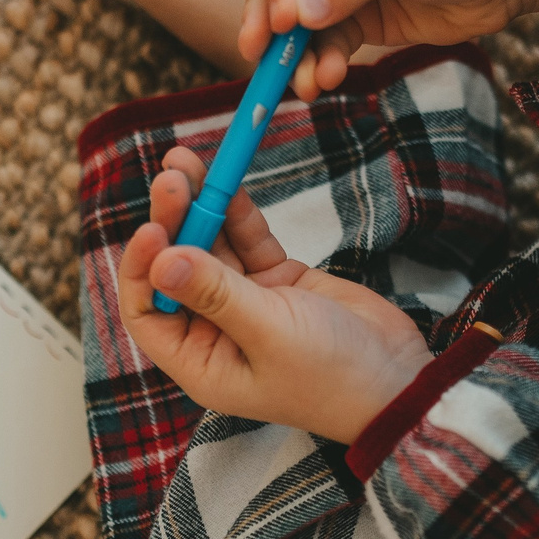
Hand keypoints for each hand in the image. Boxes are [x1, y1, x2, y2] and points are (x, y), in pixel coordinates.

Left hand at [118, 149, 431, 443]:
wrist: (398, 377)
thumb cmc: (331, 375)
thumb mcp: (269, 331)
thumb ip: (215, 292)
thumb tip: (161, 259)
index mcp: (201, 362)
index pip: (147, 312)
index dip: (140, 267)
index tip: (152, 228)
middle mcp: (215, 332)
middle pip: (177, 268)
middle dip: (171, 222)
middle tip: (171, 177)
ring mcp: (247, 303)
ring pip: (211, 246)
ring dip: (199, 206)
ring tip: (185, 161)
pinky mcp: (278, 281)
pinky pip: (247, 240)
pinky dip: (236, 212)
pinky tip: (224, 181)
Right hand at [242, 0, 538, 98]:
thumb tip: (299, 13)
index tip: (282, 20)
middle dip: (268, 18)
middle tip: (259, 55)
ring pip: (298, 18)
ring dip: (295, 52)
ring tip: (304, 85)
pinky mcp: (360, 14)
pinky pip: (326, 42)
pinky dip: (320, 63)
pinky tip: (323, 81)